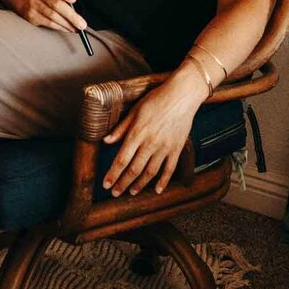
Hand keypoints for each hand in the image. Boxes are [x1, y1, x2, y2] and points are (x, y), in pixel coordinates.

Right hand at [19, 0, 86, 33]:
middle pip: (55, 4)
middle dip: (71, 16)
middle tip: (81, 24)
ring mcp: (32, 5)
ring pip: (52, 16)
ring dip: (66, 24)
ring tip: (76, 28)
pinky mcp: (31, 16)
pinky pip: (48, 23)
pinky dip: (59, 27)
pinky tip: (67, 29)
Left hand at [102, 74, 203, 196]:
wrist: (182, 95)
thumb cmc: (156, 99)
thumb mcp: (135, 110)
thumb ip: (121, 128)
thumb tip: (106, 141)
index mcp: (137, 133)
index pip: (122, 159)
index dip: (113, 174)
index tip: (106, 184)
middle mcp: (150, 143)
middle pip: (134, 169)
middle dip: (122, 183)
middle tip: (114, 193)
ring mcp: (165, 147)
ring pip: (150, 172)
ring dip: (140, 185)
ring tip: (131, 192)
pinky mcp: (177, 148)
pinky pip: (169, 169)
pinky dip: (163, 181)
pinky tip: (157, 190)